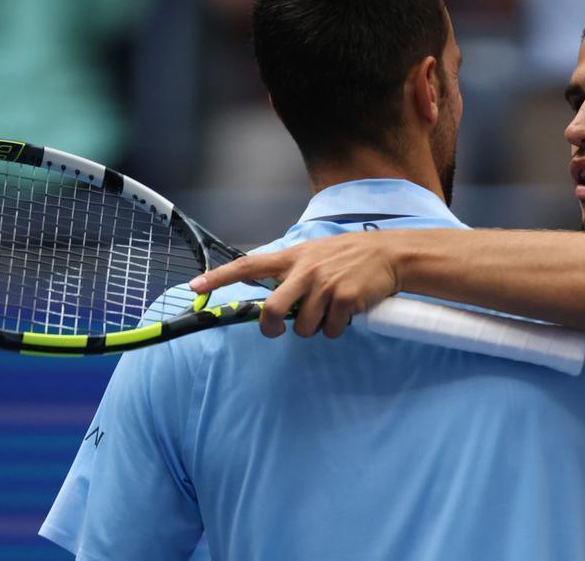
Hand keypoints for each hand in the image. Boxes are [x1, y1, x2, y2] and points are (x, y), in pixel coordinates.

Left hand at [190, 232, 404, 338]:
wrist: (389, 254)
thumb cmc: (348, 256)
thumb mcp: (315, 253)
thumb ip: (291, 271)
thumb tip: (270, 297)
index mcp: (293, 257)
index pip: (248, 265)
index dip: (220, 277)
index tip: (195, 286)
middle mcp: (305, 270)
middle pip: (272, 310)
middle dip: (272, 328)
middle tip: (279, 330)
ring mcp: (325, 285)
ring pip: (303, 327)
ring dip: (314, 328)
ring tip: (328, 312)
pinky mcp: (345, 300)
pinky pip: (330, 330)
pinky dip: (336, 329)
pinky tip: (346, 313)